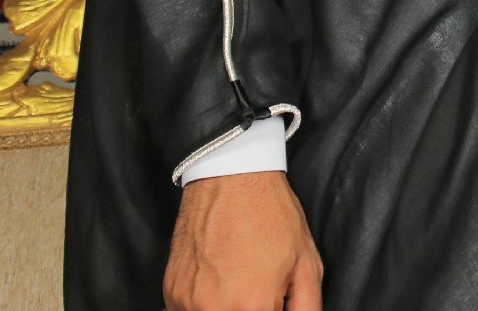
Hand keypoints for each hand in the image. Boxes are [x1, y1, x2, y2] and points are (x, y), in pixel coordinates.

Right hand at [164, 169, 321, 310]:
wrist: (231, 180)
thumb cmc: (270, 216)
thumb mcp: (307, 264)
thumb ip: (306, 308)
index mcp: (251, 306)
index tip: (276, 303)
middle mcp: (213, 309)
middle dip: (253, 310)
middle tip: (262, 291)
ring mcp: (186, 302)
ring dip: (228, 308)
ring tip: (242, 283)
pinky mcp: (171, 293)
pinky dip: (207, 304)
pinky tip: (222, 281)